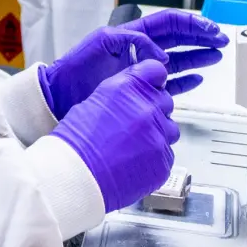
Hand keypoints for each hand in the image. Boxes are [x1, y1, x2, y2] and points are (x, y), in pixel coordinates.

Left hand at [42, 9, 228, 119]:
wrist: (60, 96)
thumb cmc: (75, 69)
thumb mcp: (102, 44)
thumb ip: (133, 42)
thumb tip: (160, 54)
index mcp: (133, 35)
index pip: (170, 24)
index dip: (192, 24)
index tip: (210, 29)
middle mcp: (141, 51)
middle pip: (179, 40)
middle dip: (201, 39)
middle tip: (220, 41)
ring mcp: (143, 71)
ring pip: (178, 61)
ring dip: (197, 57)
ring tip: (215, 56)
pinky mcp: (142, 89)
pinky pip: (169, 83)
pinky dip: (185, 81)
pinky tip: (196, 79)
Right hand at [51, 60, 177, 212]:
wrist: (75, 176)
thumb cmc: (76, 143)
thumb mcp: (94, 102)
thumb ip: (121, 93)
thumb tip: (134, 95)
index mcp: (127, 89)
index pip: (156, 70)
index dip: (153, 80)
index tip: (151, 87)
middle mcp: (147, 109)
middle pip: (165, 101)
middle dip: (154, 110)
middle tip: (134, 125)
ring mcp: (158, 136)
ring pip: (170, 129)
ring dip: (157, 134)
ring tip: (134, 147)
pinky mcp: (163, 161)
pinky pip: (166, 155)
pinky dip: (154, 158)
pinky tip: (134, 163)